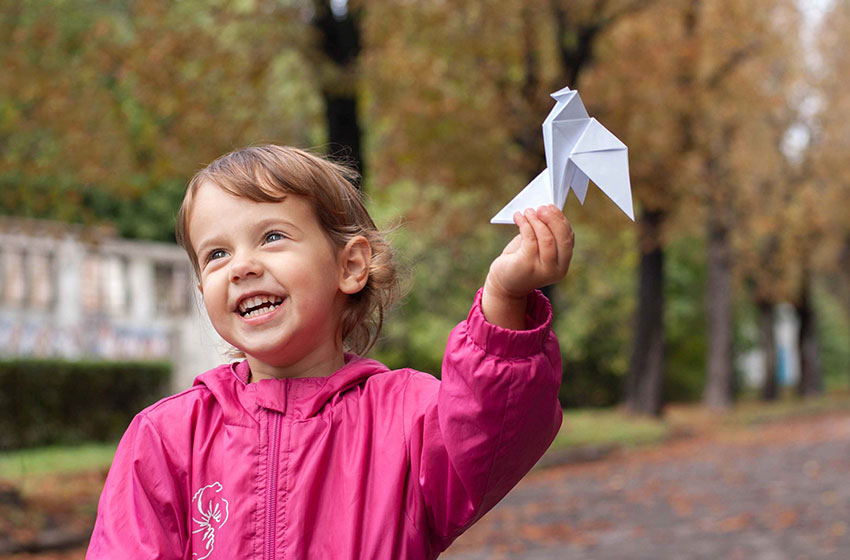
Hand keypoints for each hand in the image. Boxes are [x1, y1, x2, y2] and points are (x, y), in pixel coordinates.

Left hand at [482, 205, 573, 328]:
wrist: (504, 283)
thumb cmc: (521, 260)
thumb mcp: (537, 248)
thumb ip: (546, 234)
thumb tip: (546, 210)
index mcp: (562, 265)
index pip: (568, 238)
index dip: (561, 220)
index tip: (551, 206)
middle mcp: (556, 270)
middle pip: (562, 238)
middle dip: (553, 219)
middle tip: (541, 207)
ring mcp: (543, 270)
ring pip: (547, 238)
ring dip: (537, 220)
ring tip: (528, 211)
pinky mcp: (527, 266)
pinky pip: (530, 239)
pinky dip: (525, 224)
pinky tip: (518, 217)